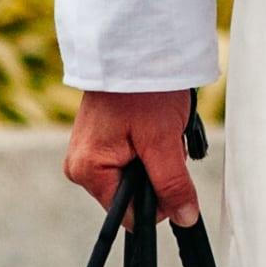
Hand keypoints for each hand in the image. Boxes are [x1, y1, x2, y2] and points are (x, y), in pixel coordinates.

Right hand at [64, 88, 200, 224]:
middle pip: (131, 196)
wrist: (133, 48)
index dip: (157, 202)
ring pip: (134, 177)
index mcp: (88, 172)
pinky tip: (150, 125)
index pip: (129, 215)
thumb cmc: (143, 90)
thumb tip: (184, 218)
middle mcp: (80, 166)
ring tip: (157, 128)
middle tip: (162, 140)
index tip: (170, 172)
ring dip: (155, 160)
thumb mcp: (163, 142)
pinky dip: (148, 148)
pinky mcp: (98, 141)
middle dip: (156, 175)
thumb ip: (172, 184)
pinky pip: (128, 159)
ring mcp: (87, 153)